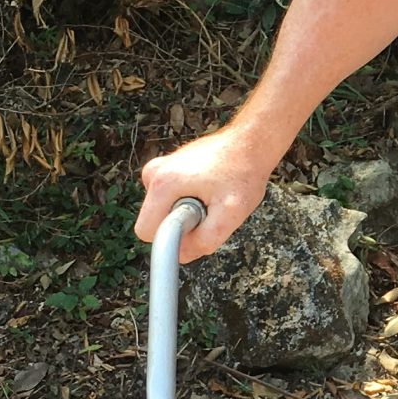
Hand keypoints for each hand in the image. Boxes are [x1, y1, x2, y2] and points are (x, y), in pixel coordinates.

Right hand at [134, 123, 277, 260]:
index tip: (197, 226)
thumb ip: (205, 240)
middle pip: (155, 222)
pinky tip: (209, 187)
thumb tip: (182, 255)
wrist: (251, 143)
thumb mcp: (232, 214)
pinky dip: (188, 200)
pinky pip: (170, 200)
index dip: (171, 239)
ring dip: (187, 212)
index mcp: (163, 183)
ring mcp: (159, 169)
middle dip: (181, 224)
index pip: (146, 232)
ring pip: (164, 212)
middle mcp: (154, 173)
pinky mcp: (166, 169)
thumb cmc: (244, 174)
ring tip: (212, 195)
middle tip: (210, 207)